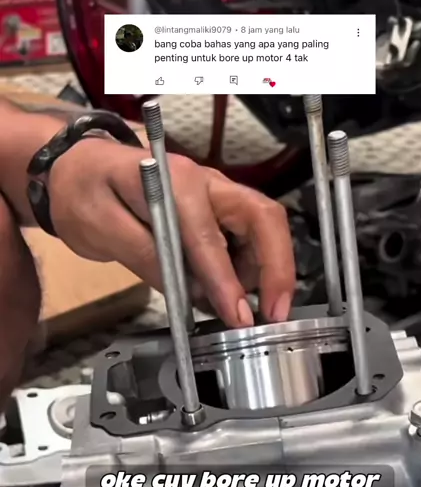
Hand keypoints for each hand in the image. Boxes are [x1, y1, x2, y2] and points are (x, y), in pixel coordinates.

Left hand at [48, 140, 295, 328]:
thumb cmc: (84, 192)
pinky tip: (227, 294)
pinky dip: (247, 270)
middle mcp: (206, 183)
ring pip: (262, 231)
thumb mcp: (102, 228)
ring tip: (241, 308)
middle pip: (263, 218)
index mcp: (176, 181)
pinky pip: (247, 241)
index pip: (209, 235)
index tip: (238, 315)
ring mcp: (216, 196)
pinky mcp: (216, 213)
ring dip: (263, 272)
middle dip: (277, 267)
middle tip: (276, 313)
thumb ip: (146, 257)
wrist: (77, 171)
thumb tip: (190, 294)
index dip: (226, 279)